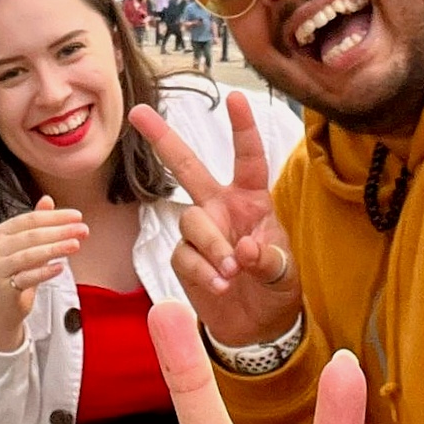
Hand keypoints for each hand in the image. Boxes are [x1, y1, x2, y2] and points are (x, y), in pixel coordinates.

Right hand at [0, 198, 87, 351]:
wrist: (3, 304)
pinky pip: (26, 277)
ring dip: (55, 249)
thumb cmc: (19, 271)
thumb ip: (38, 223)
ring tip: (75, 245)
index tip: (78, 216)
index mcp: (5, 231)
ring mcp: (0, 267)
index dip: (56, 216)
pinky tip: (60, 267)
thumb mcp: (30, 245)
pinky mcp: (5, 287)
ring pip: (29, 255)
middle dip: (60, 231)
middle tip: (82, 230)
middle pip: (32, 235)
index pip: (32, 219)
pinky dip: (44, 272)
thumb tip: (47, 199)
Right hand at [130, 92, 299, 346]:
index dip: (243, 128)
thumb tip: (243, 251)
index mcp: (251, 200)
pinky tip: (219, 284)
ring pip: (191, 221)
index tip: (236, 97)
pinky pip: (184, 255)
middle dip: (162, 138)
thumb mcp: (284, 273)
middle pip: (187, 166)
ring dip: (211, 245)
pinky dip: (202, 270)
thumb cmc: (275, 288)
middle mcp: (220, 208)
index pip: (248, 159)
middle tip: (138, 112)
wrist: (257, 327)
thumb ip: (268, 260)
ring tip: (230, 272)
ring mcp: (200, 231)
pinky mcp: (184, 258)